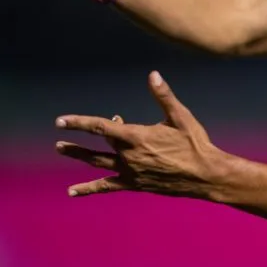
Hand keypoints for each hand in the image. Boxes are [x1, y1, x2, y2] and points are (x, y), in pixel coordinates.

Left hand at [55, 71, 223, 197]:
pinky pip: (107, 186)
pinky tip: (72, 191)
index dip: (80, 122)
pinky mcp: (135, 184)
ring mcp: (131, 172)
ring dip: (79, 155)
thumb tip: (153, 75)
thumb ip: (164, 96)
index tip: (60, 120)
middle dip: (83, 137)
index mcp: (137, 137)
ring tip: (60, 148)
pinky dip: (88, 189)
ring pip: (98, 163)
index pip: (102, 127)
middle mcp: (130, 155)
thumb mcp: (181, 117)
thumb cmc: (195, 143)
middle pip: (101, 144)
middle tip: (62, 135)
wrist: (205, 175)